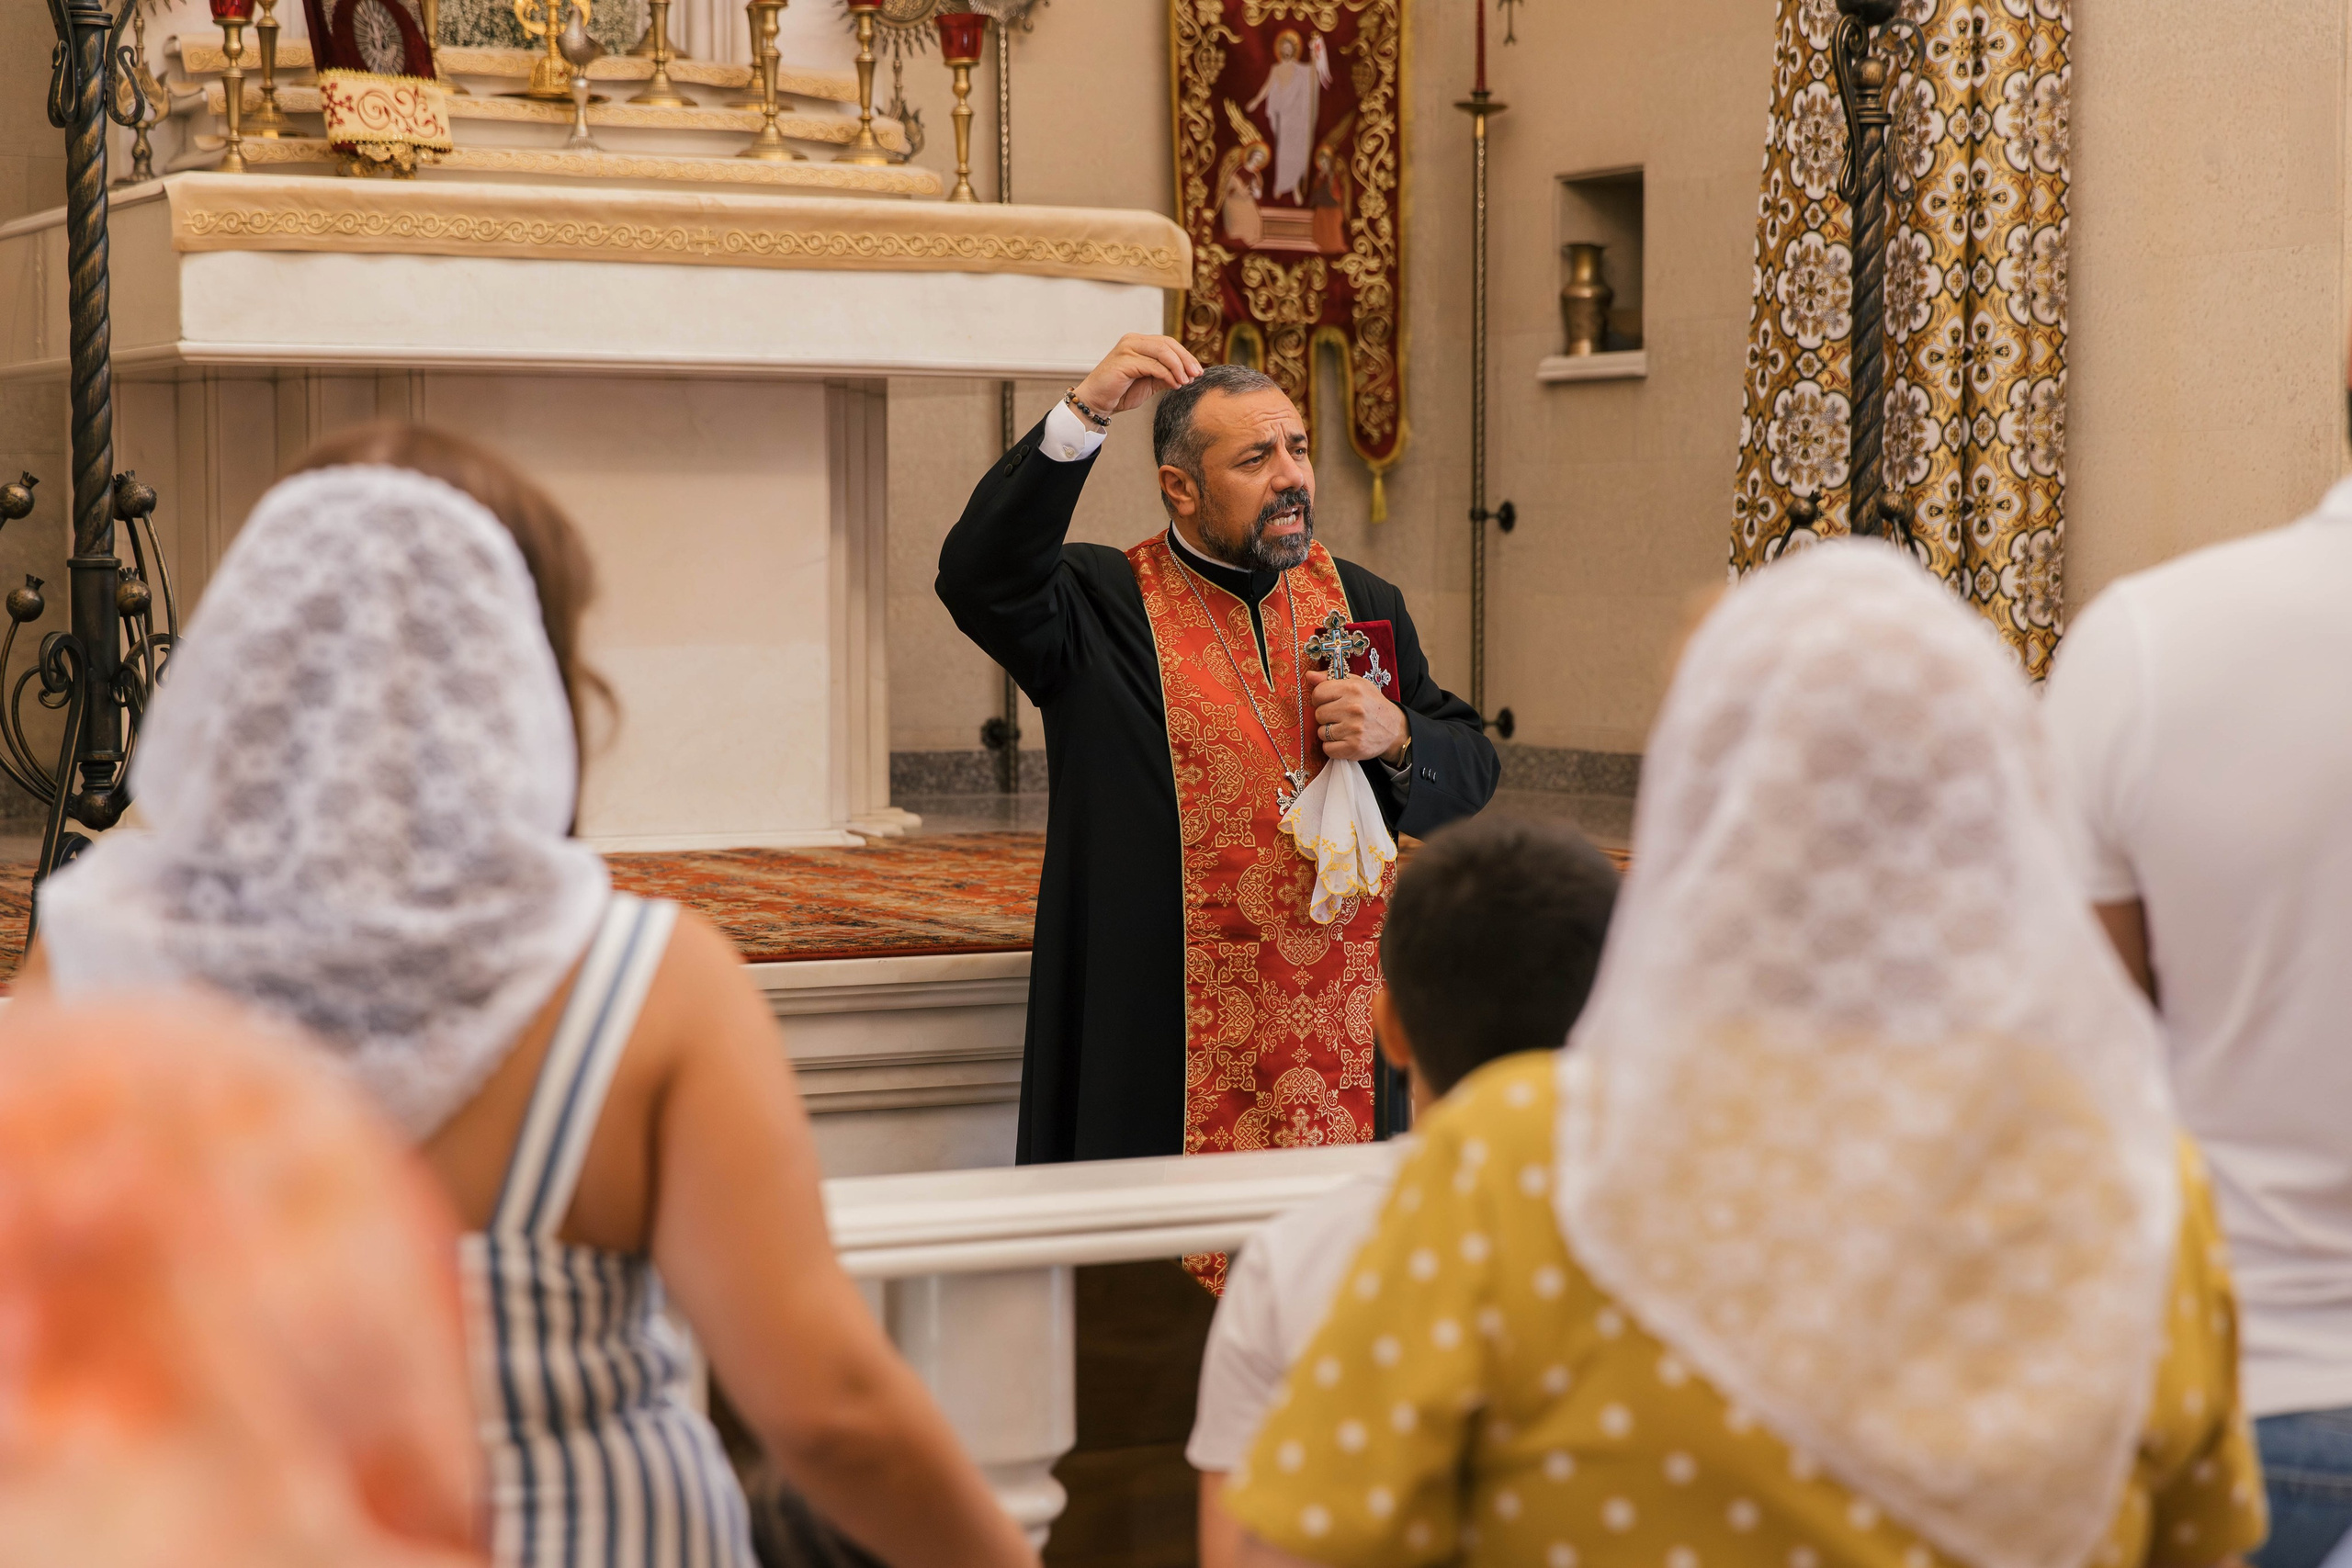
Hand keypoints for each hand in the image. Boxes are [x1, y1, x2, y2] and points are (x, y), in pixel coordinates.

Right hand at [1072, 334, 1203, 417]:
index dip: (1185, 356)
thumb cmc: (1120, 392)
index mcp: (1138, 342)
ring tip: (1186, 381)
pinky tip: (1174, 384)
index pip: (1168, 343)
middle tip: (1196, 374)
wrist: (1096, 403)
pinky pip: (1153, 365)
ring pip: (1162, 352)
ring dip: (1178, 367)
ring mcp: (1127, 349)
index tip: (1198, 371)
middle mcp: (1132, 341)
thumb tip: (1188, 375)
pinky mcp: (1124, 361)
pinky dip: (1167, 375)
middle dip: (1185, 359)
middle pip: (1167, 344)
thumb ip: (1165, 375)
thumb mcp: (1149, 382)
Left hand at [1312, 674, 1406, 763]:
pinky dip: (1333, 747)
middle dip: (1326, 717)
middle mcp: (1353, 707)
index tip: (1329, 702)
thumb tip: (1309, 676)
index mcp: (1353, 689)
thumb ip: (1331, 679)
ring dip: (1329, 733)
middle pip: (1319, 714)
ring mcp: (1354, 728)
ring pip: (1322, 732)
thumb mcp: (1357, 684)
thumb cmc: (1372, 704)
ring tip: (1344, 729)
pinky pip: (1328, 748)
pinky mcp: (1354, 747)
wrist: (1394, 728)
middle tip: (1340, 717)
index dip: (1320, 699)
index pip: (1318, 693)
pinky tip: (1344, 740)